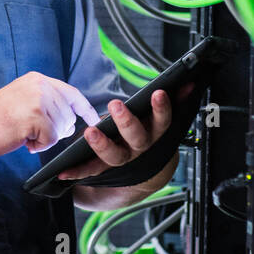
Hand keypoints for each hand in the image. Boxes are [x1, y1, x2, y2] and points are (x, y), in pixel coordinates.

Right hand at [0, 71, 99, 158]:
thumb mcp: (23, 101)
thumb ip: (46, 104)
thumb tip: (72, 121)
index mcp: (38, 80)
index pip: (71, 93)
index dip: (85, 108)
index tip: (95, 120)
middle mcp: (40, 86)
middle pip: (68, 115)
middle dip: (56, 131)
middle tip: (32, 133)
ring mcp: (38, 100)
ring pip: (61, 128)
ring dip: (45, 138)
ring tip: (24, 134)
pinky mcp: (35, 117)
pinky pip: (51, 139)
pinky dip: (39, 145)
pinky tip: (23, 140)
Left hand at [57, 83, 195, 181]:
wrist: (144, 172)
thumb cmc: (148, 132)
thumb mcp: (162, 117)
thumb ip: (176, 99)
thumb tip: (190, 81)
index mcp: (155, 133)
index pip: (163, 121)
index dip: (162, 108)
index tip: (158, 92)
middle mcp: (140, 148)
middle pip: (137, 138)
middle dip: (127, 122)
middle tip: (117, 104)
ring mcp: (122, 159)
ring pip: (115, 156)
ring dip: (102, 145)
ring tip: (90, 132)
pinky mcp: (104, 168)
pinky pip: (91, 170)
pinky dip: (77, 172)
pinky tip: (63, 171)